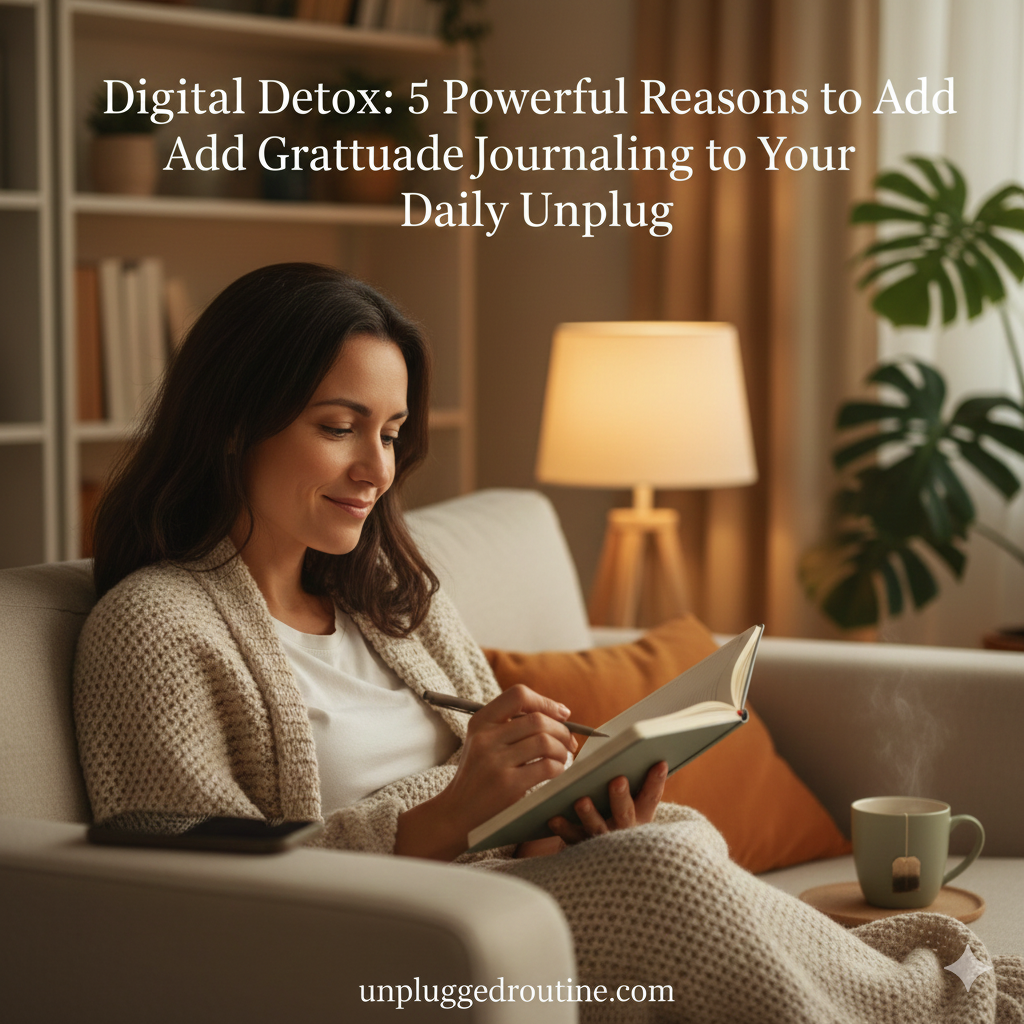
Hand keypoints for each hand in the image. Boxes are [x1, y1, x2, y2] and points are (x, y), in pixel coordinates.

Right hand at [395, 685, 577, 860]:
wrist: (457, 813)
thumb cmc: (479, 775)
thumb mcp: (484, 742)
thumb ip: (511, 725)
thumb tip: (560, 715)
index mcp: (480, 721)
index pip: (518, 695)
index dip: (546, 702)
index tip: (562, 714)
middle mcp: (485, 737)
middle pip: (537, 719)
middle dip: (562, 730)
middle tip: (569, 743)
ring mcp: (495, 761)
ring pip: (545, 741)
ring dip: (562, 750)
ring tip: (562, 758)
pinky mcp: (508, 785)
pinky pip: (547, 766)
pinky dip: (559, 767)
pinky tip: (556, 772)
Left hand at [546, 761, 667, 844]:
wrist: (600, 859)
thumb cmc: (612, 812)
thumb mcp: (627, 801)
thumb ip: (627, 780)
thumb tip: (624, 749)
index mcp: (640, 815)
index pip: (651, 797)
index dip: (656, 781)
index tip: (660, 762)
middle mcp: (624, 830)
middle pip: (625, 814)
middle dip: (621, 797)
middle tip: (618, 780)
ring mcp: (603, 841)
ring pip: (598, 828)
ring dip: (590, 814)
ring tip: (582, 801)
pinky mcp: (580, 846)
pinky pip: (571, 838)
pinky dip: (563, 827)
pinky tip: (554, 816)